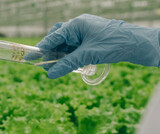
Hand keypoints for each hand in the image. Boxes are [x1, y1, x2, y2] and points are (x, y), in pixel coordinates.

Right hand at [36, 14, 159, 78]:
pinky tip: (68, 65)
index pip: (53, 37)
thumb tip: (50, 75)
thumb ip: (67, 65)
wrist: (137, 44)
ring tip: (55, 68)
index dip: (40, 48)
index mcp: (76, 24)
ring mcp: (84, 32)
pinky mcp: (90, 40)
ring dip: (60, 56)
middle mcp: (79, 26)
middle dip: (50, 52)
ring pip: (65, 44)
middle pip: (57, 38)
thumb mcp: (87, 56)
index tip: (29, 57)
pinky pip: (74, 47)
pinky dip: (69, 56)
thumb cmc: (113, 44)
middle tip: (45, 65)